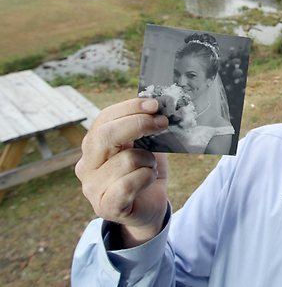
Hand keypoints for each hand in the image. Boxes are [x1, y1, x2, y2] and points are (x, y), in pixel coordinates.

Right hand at [75, 98, 169, 247]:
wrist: (149, 208)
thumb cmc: (145, 172)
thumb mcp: (146, 145)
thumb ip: (145, 128)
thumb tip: (157, 106)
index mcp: (93, 145)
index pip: (104, 119)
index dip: (129, 108)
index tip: (154, 104)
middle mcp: (86, 165)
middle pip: (106, 135)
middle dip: (138, 124)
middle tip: (163, 123)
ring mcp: (92, 187)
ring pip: (126, 160)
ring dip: (148, 160)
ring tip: (151, 167)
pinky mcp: (105, 206)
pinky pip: (128, 185)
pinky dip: (146, 177)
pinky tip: (149, 179)